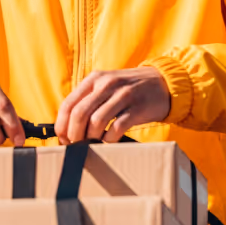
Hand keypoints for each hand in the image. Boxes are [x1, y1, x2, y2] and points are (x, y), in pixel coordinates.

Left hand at [55, 66, 169, 143]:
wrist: (163, 83)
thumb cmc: (129, 89)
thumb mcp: (106, 86)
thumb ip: (88, 100)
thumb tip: (67, 127)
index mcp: (94, 79)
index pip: (68, 103)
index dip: (62, 125)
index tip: (63, 138)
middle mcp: (106, 84)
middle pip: (80, 114)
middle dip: (74, 135)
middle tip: (76, 145)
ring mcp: (123, 95)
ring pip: (96, 121)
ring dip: (91, 138)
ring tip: (93, 143)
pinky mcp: (137, 108)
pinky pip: (117, 127)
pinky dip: (109, 139)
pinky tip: (109, 141)